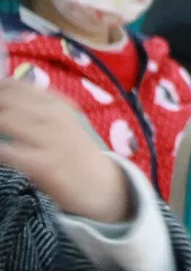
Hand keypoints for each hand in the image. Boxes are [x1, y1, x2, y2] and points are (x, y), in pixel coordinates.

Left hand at [0, 81, 130, 223]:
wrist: (100, 184)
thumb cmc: (76, 154)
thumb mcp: (64, 123)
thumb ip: (39, 110)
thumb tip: (6, 95)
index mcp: (58, 105)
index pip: (17, 86)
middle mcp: (55, 117)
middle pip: (7, 100)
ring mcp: (50, 139)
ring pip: (6, 121)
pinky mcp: (43, 164)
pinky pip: (9, 152)